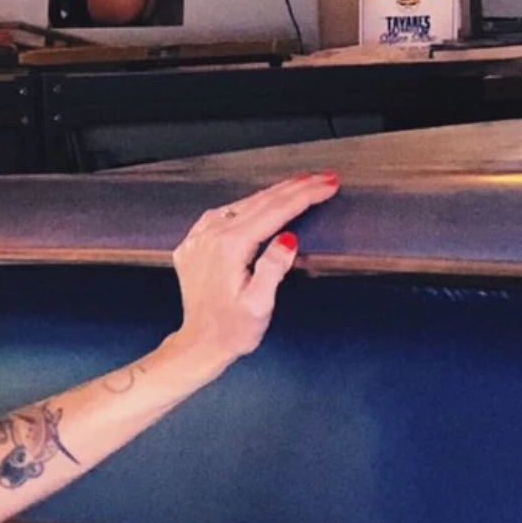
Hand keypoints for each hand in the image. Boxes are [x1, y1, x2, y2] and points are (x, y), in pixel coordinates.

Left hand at [170, 173, 338, 373]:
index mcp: (231, 247)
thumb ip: (273, 268)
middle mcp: (211, 236)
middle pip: (261, 201)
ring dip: (273, 193)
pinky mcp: (193, 244)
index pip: (276, 211)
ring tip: (300, 184)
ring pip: (242, 204)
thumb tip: (288, 238)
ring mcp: (199, 238)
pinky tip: (258, 203)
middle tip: (323, 178)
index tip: (327, 184)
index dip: (306, 195)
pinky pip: (222, 215)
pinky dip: (246, 205)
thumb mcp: (259, 305)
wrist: (200, 344)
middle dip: (296, 187)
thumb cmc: (232, 330)